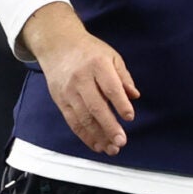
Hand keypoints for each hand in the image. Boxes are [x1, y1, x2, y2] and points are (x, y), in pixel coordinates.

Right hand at [23, 2, 138, 156]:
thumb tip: (134, 96)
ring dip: (97, 136)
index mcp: (97, 65)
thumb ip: (123, 76)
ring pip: (83, 118)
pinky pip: (72, 121)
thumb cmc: (89, 51)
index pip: (110, 87)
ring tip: (111, 148)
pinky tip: (96, 144)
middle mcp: (81, 79)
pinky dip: (84, 135)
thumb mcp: (111, 56)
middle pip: (95, 106)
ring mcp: (68, 91)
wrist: (57, 45)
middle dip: (109, 126)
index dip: (120, 104)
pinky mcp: (60, 101)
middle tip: (121, 141)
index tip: (130, 117)